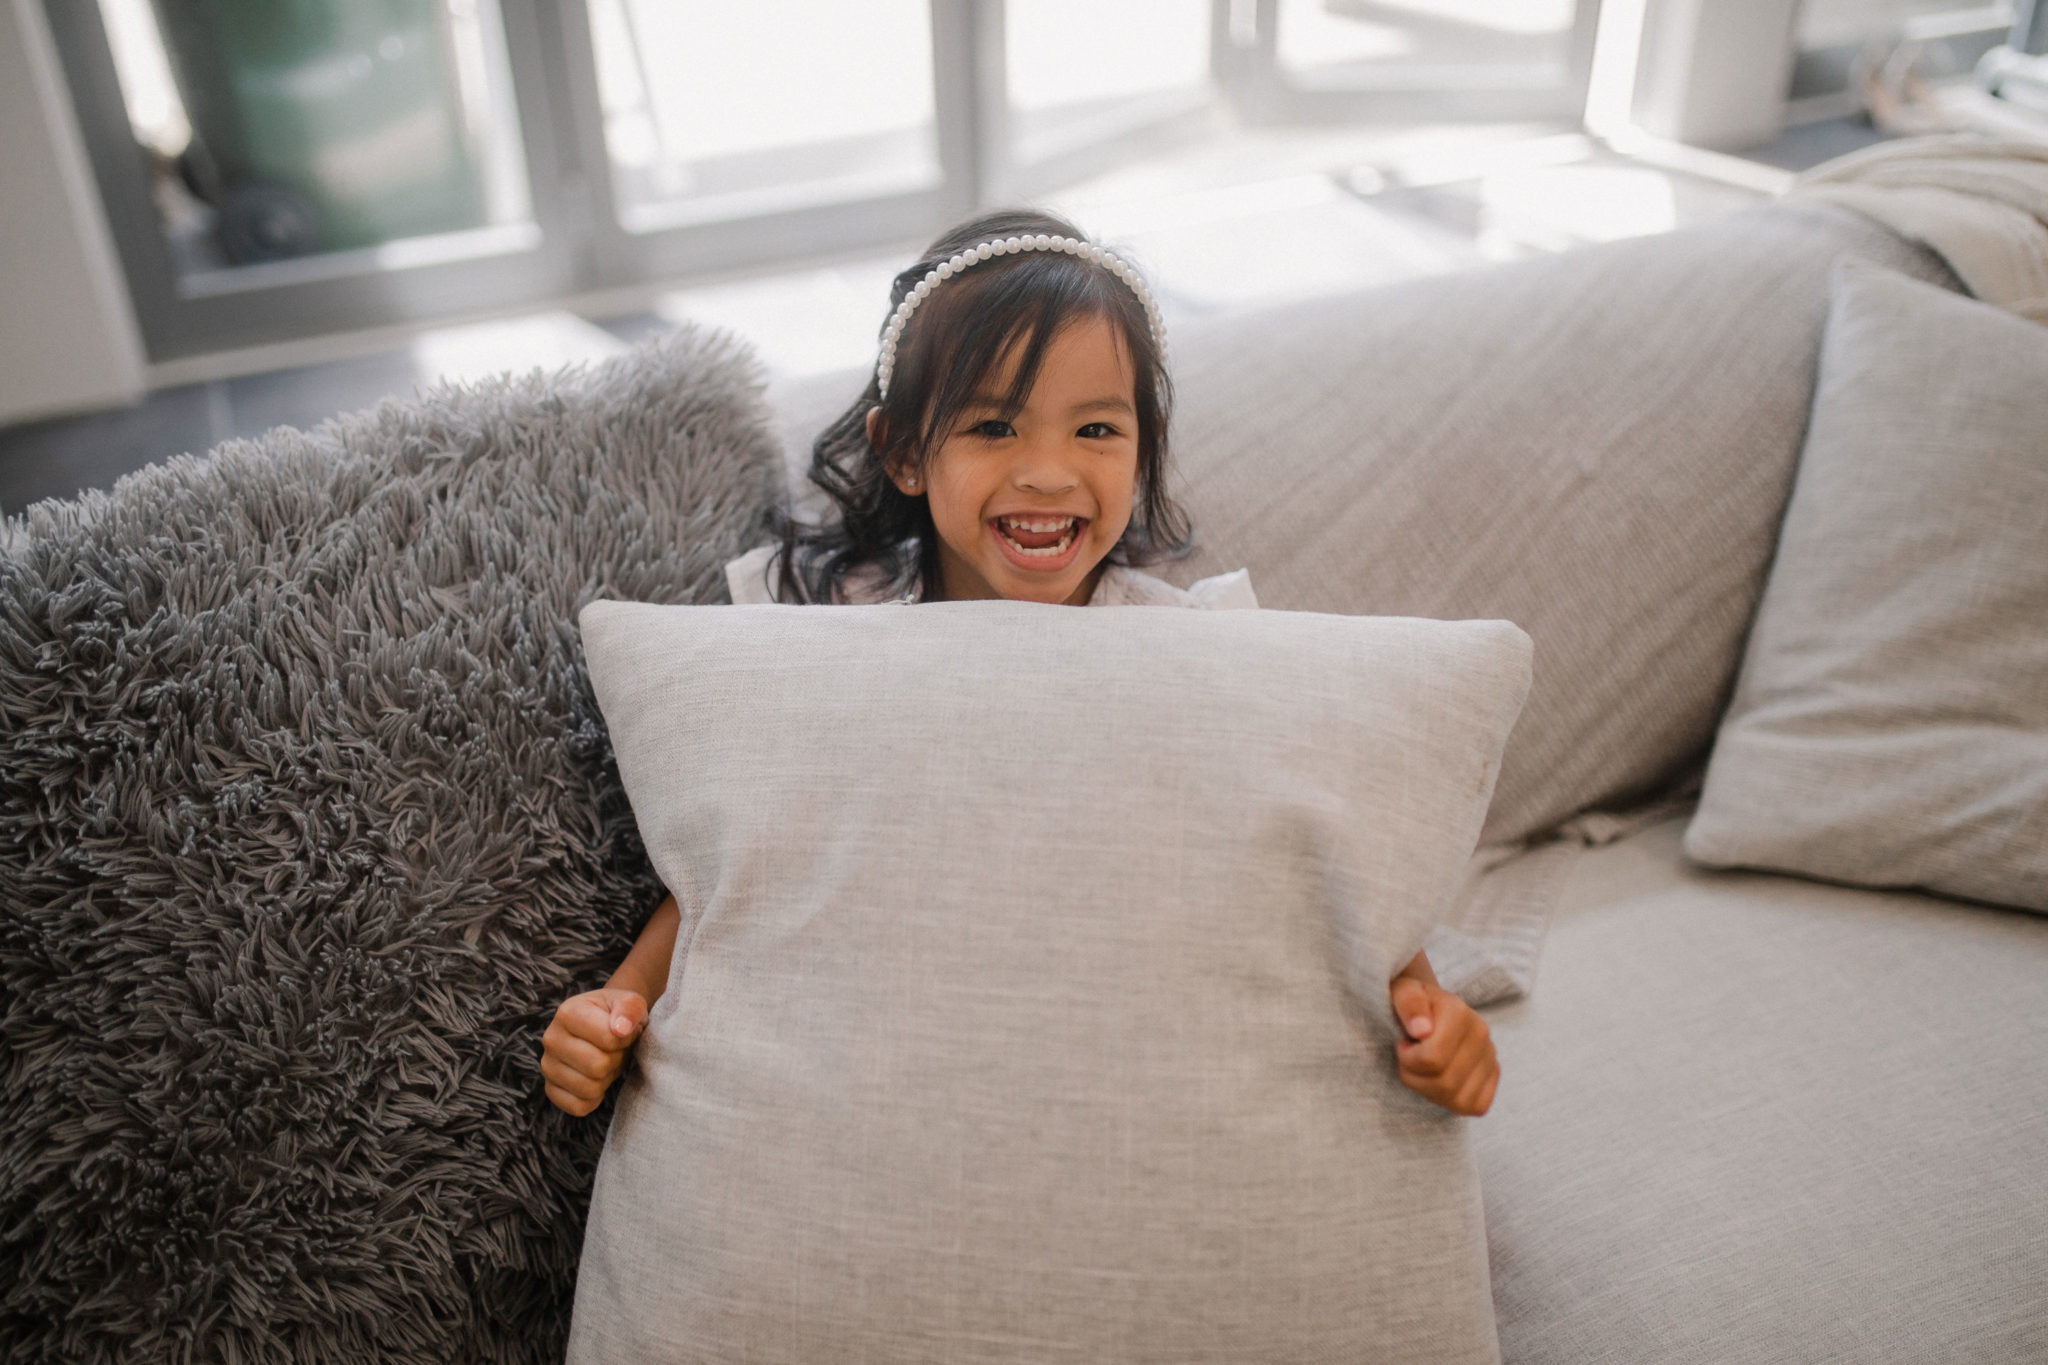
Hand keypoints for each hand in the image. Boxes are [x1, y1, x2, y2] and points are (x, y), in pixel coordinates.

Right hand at [541, 988, 648, 1115]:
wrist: (606, 1026)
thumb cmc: (618, 1015)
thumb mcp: (630, 1002)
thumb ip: (629, 1008)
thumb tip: (621, 1029)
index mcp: (568, 1012)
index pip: (609, 1038)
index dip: (626, 1038)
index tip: (625, 1031)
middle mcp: (551, 1039)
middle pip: (598, 1066)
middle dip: (616, 1059)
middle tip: (616, 1049)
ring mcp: (548, 1066)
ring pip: (589, 1088)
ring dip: (607, 1078)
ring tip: (606, 1060)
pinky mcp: (551, 1089)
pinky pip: (578, 1107)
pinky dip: (594, 1098)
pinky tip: (596, 1079)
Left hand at [1390, 970, 1497, 1115]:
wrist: (1426, 1006)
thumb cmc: (1409, 1004)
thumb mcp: (1401, 992)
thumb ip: (1409, 1003)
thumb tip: (1421, 1030)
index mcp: (1459, 1013)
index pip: (1433, 1058)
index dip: (1407, 1058)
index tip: (1402, 1044)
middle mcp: (1481, 1034)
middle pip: (1445, 1083)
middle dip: (1414, 1077)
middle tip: (1407, 1059)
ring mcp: (1490, 1056)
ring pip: (1458, 1099)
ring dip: (1428, 1091)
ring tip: (1420, 1069)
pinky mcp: (1493, 1075)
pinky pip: (1474, 1105)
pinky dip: (1450, 1101)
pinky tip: (1437, 1080)